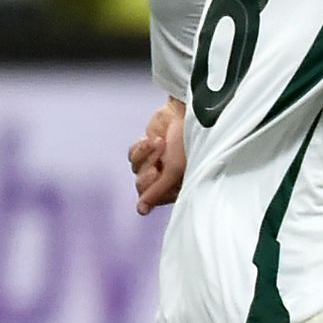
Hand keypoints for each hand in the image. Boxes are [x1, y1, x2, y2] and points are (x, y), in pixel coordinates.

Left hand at [129, 96, 186, 214]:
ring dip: (146, 156)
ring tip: (160, 143)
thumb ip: (156, 192)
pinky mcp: (147, 148)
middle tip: (158, 164)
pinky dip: (141, 148)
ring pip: (136, 170)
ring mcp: (157, 162)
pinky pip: (132, 155)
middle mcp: (168, 177)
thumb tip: (141, 211)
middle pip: (142, 185)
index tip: (159, 175)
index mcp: (179, 185)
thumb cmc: (190, 141)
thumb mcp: (175, 170)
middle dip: (148, 171)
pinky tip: (154, 139)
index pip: (155, 199)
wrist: (186, 111)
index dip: (153, 189)